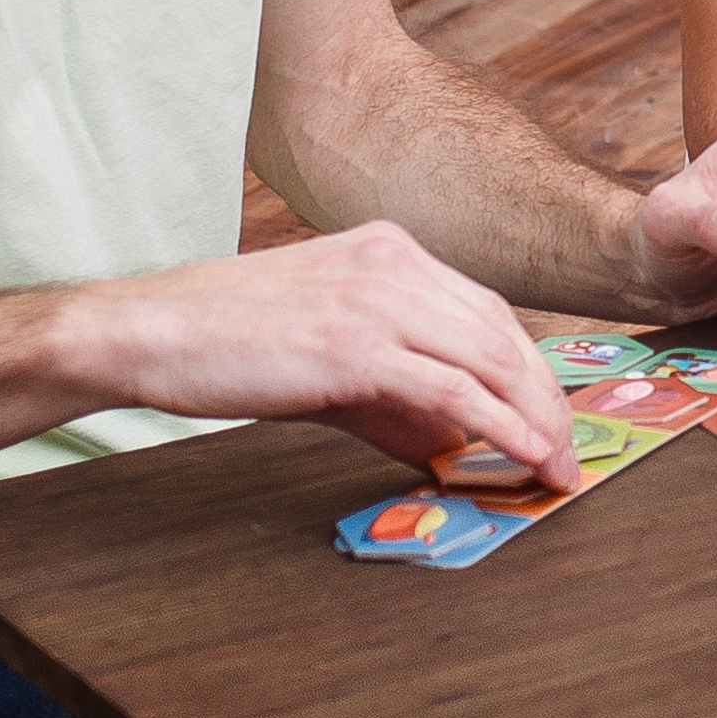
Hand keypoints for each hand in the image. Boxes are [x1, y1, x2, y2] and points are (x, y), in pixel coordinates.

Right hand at [67, 220, 577, 488]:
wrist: (146, 333)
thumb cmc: (225, 346)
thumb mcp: (327, 357)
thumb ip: (393, 396)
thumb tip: (452, 444)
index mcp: (388, 251)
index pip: (486, 311)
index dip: (527, 369)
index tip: (550, 416)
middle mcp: (395, 262)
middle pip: (503, 332)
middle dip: (545, 398)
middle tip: (570, 452)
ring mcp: (378, 298)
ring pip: (492, 357)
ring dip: (537, 419)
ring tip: (558, 466)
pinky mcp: (358, 344)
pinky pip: (454, 388)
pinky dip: (502, 425)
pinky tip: (527, 456)